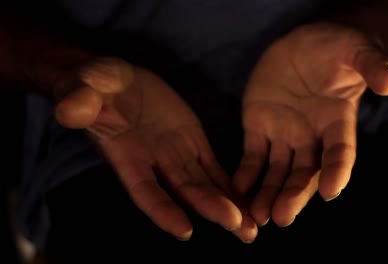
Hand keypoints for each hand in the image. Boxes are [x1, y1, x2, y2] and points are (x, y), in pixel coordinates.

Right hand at [52, 57, 256, 241]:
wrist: (115, 82)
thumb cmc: (93, 85)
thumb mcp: (83, 87)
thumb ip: (79, 100)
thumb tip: (69, 110)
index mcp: (126, 155)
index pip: (144, 189)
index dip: (162, 210)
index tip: (185, 230)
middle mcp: (154, 163)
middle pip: (185, 192)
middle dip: (211, 209)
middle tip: (240, 227)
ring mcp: (176, 154)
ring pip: (205, 185)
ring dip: (228, 205)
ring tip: (252, 227)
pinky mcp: (193, 142)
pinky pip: (214, 167)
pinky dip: (230, 185)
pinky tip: (249, 200)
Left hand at [233, 23, 387, 226]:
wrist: (300, 44)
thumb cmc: (333, 47)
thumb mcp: (356, 49)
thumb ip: (372, 65)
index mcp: (338, 122)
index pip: (340, 152)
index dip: (337, 172)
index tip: (330, 192)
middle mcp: (312, 136)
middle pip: (305, 173)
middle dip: (294, 195)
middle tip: (282, 217)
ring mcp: (284, 134)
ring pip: (277, 171)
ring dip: (268, 194)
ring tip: (256, 216)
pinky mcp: (259, 127)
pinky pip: (252, 156)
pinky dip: (245, 174)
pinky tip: (237, 190)